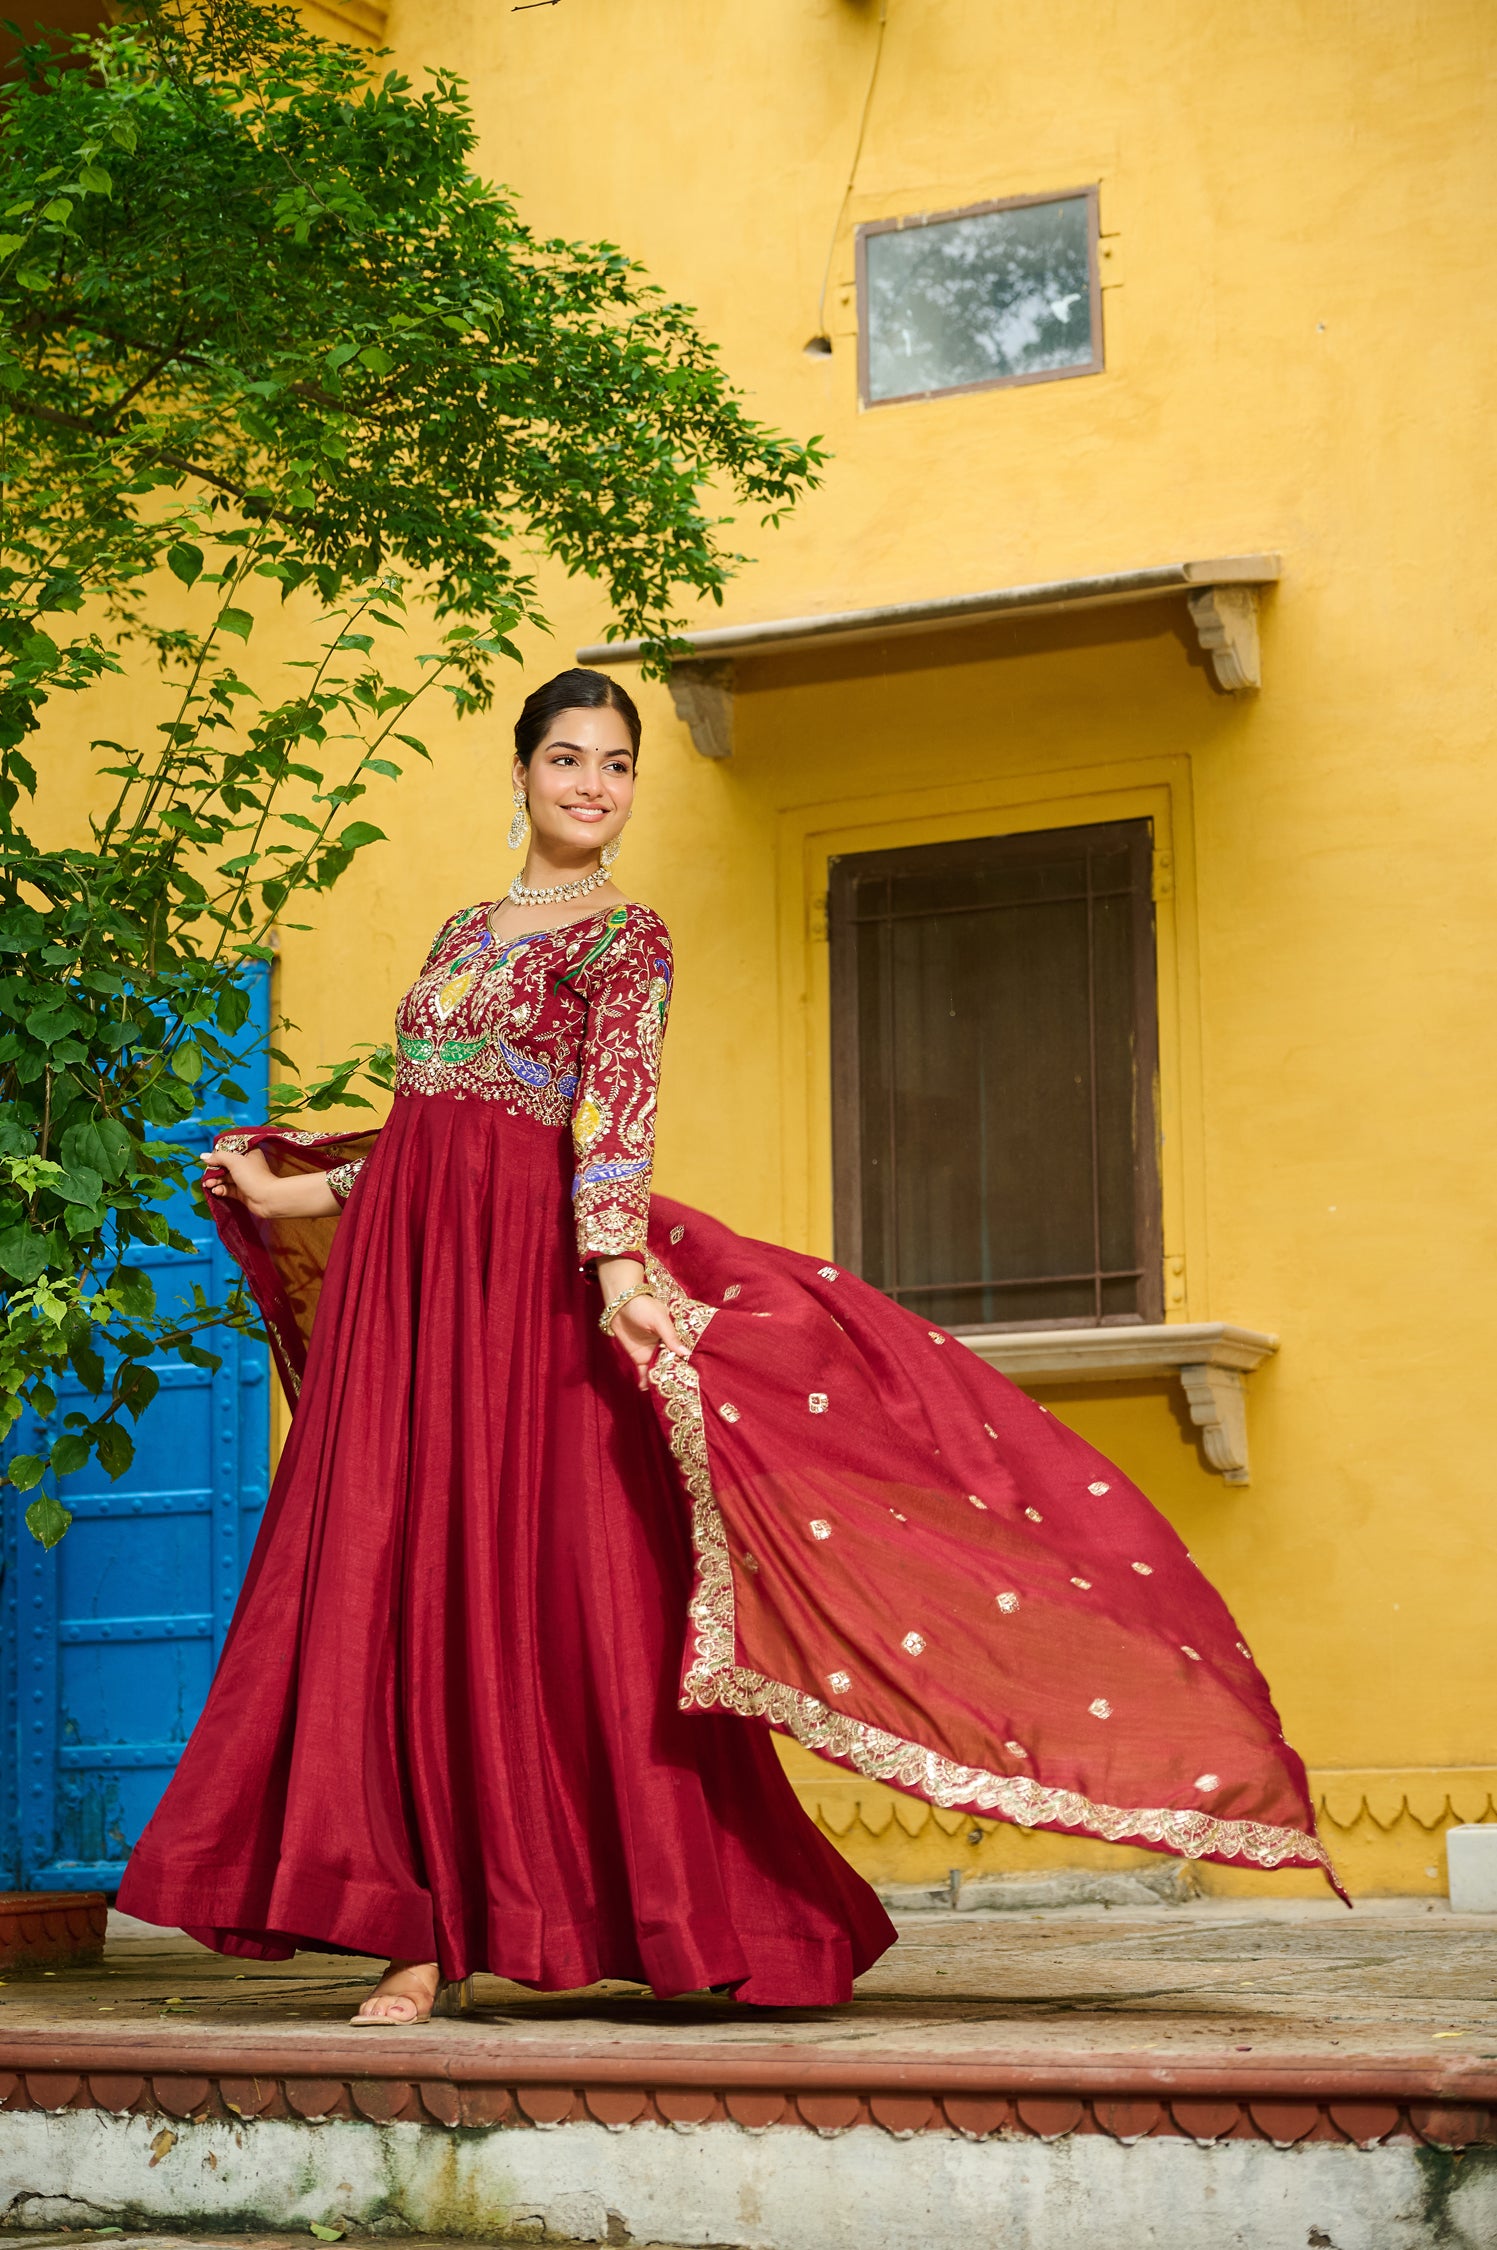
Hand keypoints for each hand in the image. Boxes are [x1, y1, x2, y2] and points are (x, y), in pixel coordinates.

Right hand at [198, 1146, 338, 1220]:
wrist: (267, 1199)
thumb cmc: (253, 1176)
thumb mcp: (234, 1161)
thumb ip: (218, 1157)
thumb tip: (203, 1156)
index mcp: (248, 1153)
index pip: (229, 1150)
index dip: (218, 1155)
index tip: (209, 1159)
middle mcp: (246, 1164)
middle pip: (224, 1165)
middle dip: (214, 1171)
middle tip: (207, 1176)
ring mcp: (243, 1179)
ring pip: (224, 1177)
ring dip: (215, 1181)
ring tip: (209, 1185)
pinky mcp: (241, 1192)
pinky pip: (227, 1189)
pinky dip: (221, 1189)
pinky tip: (217, 1191)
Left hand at [608, 1290, 685, 1391]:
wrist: (620, 1304)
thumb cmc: (643, 1306)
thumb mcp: (660, 1319)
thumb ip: (671, 1337)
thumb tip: (686, 1353)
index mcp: (675, 1335)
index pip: (684, 1352)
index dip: (688, 1363)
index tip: (693, 1377)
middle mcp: (666, 1346)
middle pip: (672, 1364)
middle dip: (674, 1376)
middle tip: (678, 1390)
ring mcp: (652, 1353)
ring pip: (659, 1370)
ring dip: (660, 1380)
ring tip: (662, 1392)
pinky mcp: (639, 1358)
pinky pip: (643, 1372)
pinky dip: (644, 1381)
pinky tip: (645, 1389)